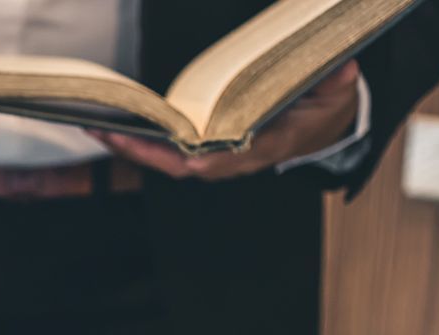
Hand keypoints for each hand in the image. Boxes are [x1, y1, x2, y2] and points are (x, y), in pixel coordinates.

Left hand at [95, 61, 360, 180]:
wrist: (323, 126)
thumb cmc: (325, 108)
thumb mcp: (336, 93)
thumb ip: (335, 83)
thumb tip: (340, 69)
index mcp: (262, 148)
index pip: (224, 161)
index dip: (196, 158)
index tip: (178, 155)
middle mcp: (231, 158)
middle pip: (179, 163)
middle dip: (142, 150)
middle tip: (107, 130)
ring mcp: (214, 155)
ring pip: (165, 158)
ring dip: (131, 145)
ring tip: (97, 125)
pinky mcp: (203, 146)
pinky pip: (166, 147)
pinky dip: (139, 139)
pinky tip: (113, 124)